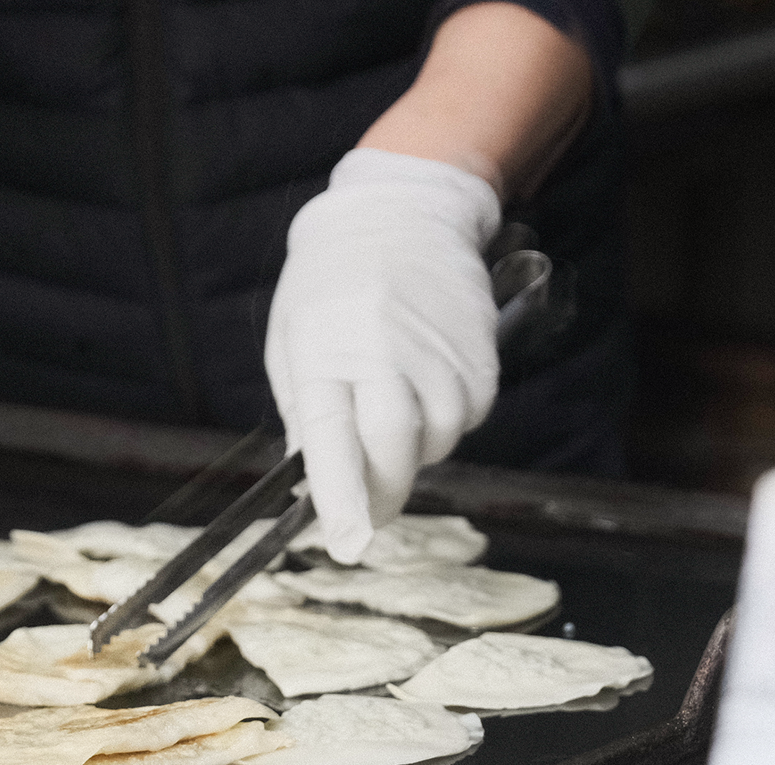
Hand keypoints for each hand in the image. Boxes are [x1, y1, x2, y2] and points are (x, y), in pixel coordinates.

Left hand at [264, 148, 500, 563]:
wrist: (400, 213)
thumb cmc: (330, 283)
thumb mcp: (293, 341)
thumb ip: (303, 413)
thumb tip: (315, 483)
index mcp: (325, 350)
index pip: (332, 437)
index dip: (340, 496)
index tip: (345, 541)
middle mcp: (385, 351)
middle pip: (394, 449)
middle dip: (381, 495)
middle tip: (368, 513)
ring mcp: (439, 351)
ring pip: (437, 441)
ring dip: (415, 451)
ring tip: (394, 404)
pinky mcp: (480, 353)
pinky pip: (468, 416)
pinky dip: (446, 421)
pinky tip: (426, 383)